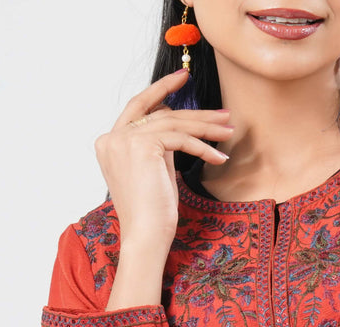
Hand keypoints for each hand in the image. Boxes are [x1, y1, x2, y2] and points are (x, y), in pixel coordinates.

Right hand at [94, 68, 231, 249]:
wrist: (146, 235)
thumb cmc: (153, 211)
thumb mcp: (155, 170)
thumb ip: (159, 144)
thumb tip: (177, 123)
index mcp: (110, 142)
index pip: (138, 107)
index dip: (161, 90)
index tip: (183, 78)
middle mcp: (112, 137)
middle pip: (161, 114)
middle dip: (196, 113)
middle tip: (223, 112)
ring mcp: (123, 140)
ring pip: (174, 123)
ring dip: (206, 127)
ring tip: (229, 131)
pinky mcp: (141, 146)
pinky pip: (180, 138)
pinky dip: (203, 147)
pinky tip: (219, 157)